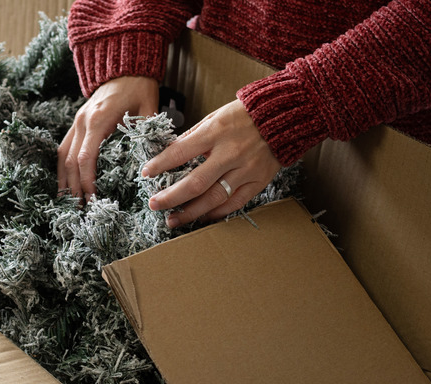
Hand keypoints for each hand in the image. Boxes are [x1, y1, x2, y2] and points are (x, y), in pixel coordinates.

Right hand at [58, 76, 158, 201]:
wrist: (124, 68)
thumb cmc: (139, 88)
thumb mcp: (149, 109)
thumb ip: (149, 133)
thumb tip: (154, 162)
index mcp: (98, 120)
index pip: (85, 157)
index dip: (86, 180)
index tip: (92, 198)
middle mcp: (82, 122)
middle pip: (70, 161)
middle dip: (74, 186)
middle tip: (80, 209)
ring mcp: (76, 122)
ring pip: (62, 155)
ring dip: (64, 180)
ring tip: (68, 202)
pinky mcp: (77, 123)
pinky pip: (64, 148)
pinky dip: (62, 168)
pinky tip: (65, 184)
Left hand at [142, 99, 281, 227]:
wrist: (284, 116)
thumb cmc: (245, 115)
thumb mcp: (215, 116)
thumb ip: (193, 136)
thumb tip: (169, 154)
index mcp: (216, 132)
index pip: (181, 152)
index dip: (160, 165)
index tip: (145, 173)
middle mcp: (230, 153)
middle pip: (195, 182)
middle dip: (171, 197)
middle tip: (154, 204)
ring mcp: (246, 169)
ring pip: (214, 198)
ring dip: (190, 212)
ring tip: (173, 220)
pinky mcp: (258, 181)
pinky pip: (235, 203)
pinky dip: (216, 213)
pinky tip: (201, 217)